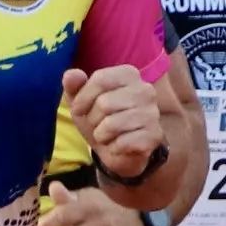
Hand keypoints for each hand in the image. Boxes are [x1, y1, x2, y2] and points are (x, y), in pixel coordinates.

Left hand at [63, 64, 162, 179]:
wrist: (119, 151)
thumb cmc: (100, 119)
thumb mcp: (81, 101)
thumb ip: (73, 85)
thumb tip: (70, 75)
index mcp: (129, 74)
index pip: (100, 79)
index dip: (82, 99)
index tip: (80, 110)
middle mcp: (145, 89)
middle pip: (104, 103)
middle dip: (93, 119)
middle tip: (99, 124)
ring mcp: (152, 113)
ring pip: (111, 124)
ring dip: (101, 135)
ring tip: (108, 134)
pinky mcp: (154, 136)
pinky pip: (121, 143)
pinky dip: (113, 148)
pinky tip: (119, 145)